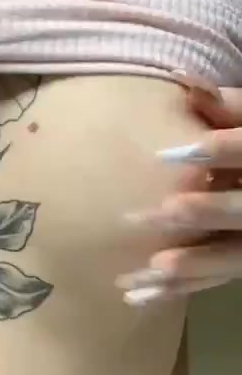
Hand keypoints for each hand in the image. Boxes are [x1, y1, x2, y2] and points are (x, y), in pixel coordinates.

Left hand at [118, 77, 241, 304]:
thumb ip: (225, 105)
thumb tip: (181, 78)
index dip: (221, 150)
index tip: (171, 153)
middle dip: (204, 212)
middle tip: (156, 214)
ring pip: (234, 254)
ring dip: (194, 263)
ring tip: (151, 268)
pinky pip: (218, 278)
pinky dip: (181, 287)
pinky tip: (141, 296)